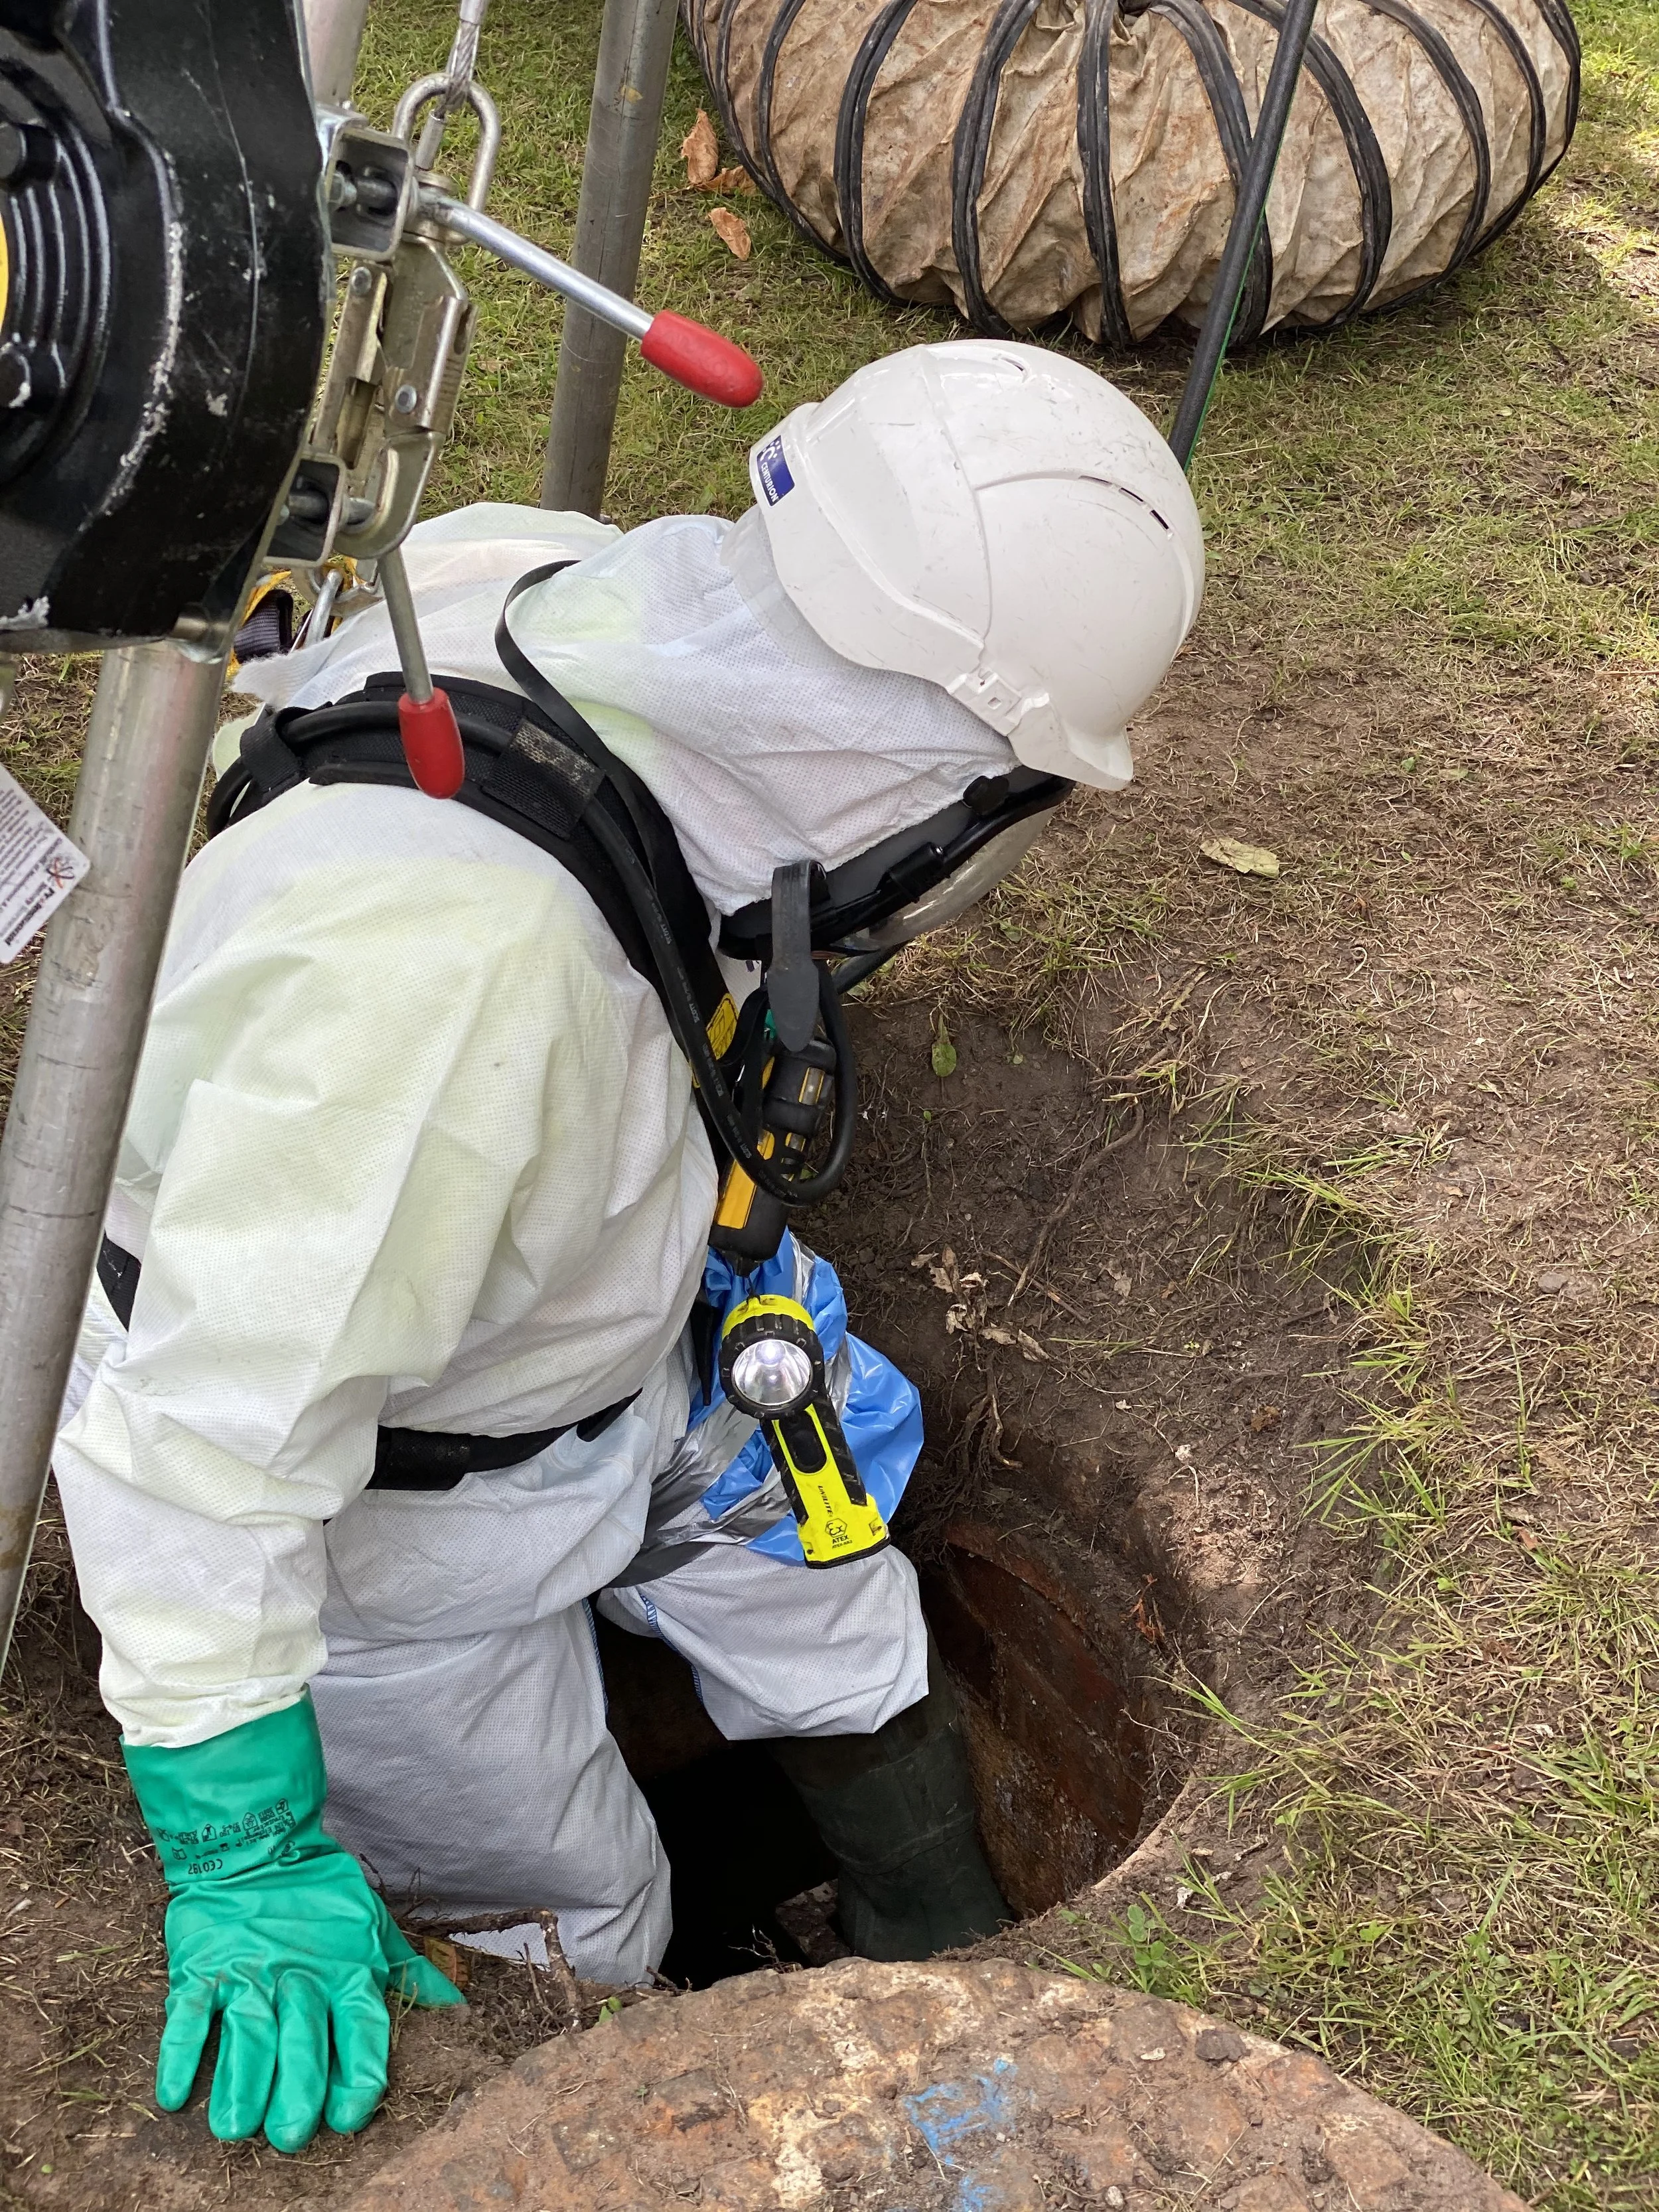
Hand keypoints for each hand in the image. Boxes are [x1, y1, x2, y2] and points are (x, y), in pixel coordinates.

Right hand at [124, 1693, 462, 2150]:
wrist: (257, 1846)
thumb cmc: (321, 1896)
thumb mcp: (373, 1928)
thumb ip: (409, 1972)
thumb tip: (455, 2008)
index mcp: (347, 1971)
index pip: (361, 2030)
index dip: (357, 2076)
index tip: (349, 2117)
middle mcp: (300, 1977)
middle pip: (302, 2040)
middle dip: (297, 2090)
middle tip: (290, 2135)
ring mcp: (250, 1972)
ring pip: (248, 2032)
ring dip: (241, 2081)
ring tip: (235, 2128)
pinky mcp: (203, 1967)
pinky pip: (189, 2014)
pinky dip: (181, 2053)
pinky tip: (175, 2095)